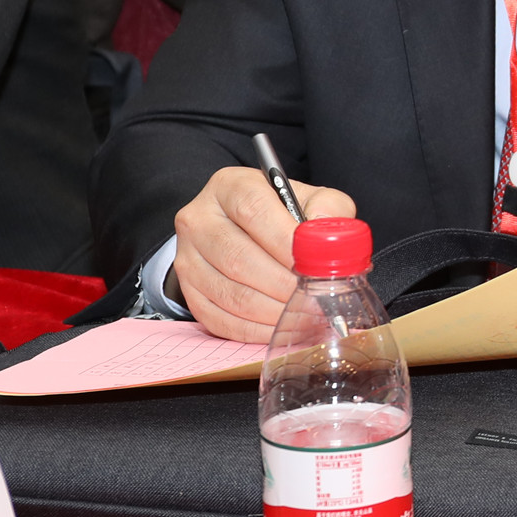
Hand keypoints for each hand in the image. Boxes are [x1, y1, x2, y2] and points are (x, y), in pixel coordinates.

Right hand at [171, 166, 355, 342]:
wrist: (243, 228)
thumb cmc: (281, 214)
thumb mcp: (309, 198)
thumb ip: (328, 208)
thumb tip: (326, 233)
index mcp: (230, 186)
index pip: (253, 210)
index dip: (285, 242)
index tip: (312, 265)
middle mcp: (200, 218)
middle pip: (238, 257)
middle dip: (283, 285)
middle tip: (314, 299)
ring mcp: (187, 255)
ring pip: (230, 293)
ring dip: (271, 311)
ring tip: (303, 314)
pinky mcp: (188, 289)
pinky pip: (219, 319)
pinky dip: (254, 330)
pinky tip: (280, 327)